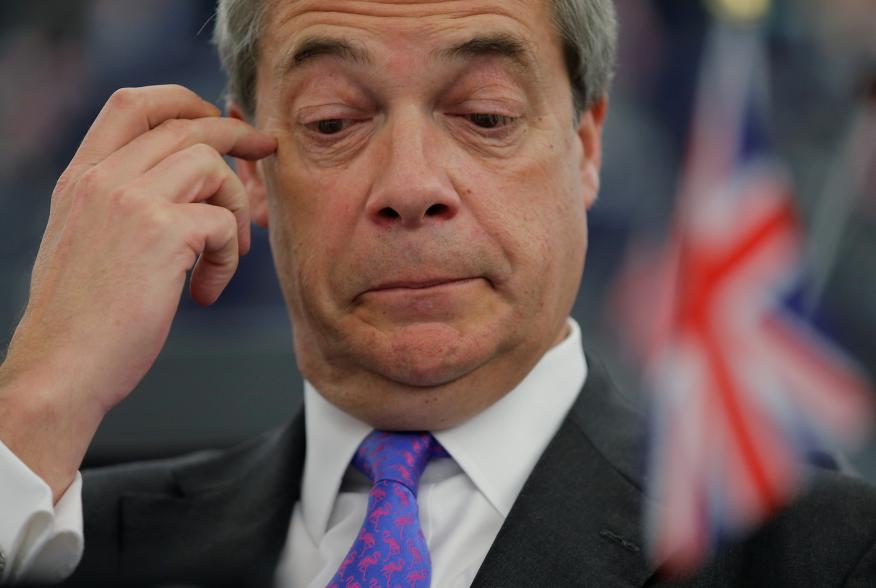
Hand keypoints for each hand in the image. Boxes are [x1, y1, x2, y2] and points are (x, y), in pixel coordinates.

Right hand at [0, 85, 275, 498]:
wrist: (61, 369)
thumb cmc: (81, 319)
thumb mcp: (86, 242)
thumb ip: (120, 206)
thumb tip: (179, 191)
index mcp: (82, 177)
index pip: (133, 104)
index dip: (184, 101)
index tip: (216, 119)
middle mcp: (103, 178)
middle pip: (186, 126)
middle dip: (236, 134)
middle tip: (264, 150)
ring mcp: (131, 201)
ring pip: (210, 163)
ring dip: (233, 205)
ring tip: (226, 253)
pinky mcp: (162, 233)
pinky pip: (223, 222)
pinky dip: (228, 257)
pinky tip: (205, 290)